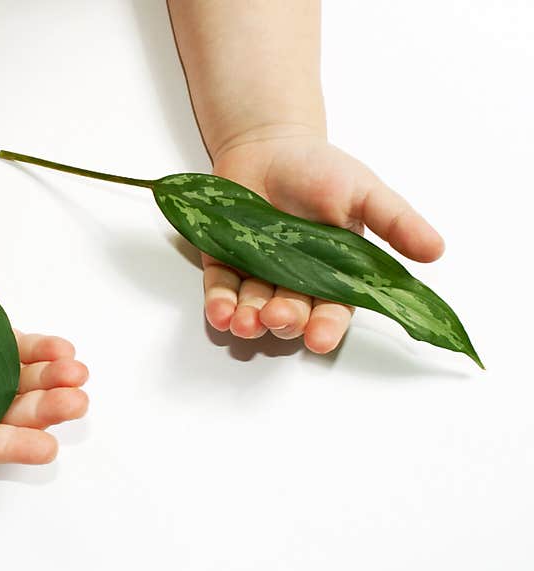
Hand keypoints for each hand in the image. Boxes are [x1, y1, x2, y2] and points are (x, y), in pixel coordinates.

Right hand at [0, 267, 88, 471]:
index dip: (9, 446)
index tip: (46, 448)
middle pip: (7, 414)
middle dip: (43, 411)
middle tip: (75, 403)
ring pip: (20, 383)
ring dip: (51, 380)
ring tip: (77, 374)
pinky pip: (19, 349)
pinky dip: (42, 350)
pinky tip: (63, 349)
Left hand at [204, 130, 444, 352]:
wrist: (267, 145)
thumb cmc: (319, 169)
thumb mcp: (363, 191)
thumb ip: (395, 222)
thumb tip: (436, 250)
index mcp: (334, 273)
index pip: (333, 309)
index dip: (327, 327)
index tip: (320, 339)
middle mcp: (295, 281)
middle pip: (292, 313)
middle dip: (285, 320)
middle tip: (279, 317)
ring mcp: (257, 274)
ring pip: (254, 308)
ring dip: (249, 319)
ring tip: (245, 322)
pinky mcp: (224, 263)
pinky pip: (221, 290)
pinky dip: (219, 304)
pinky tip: (219, 314)